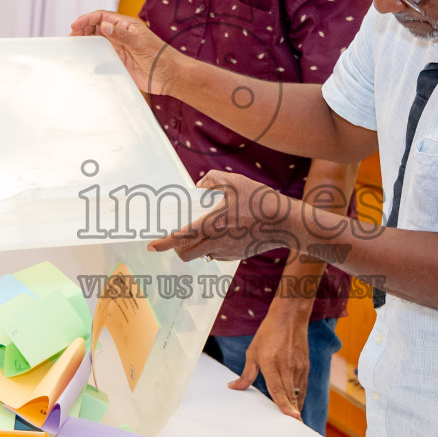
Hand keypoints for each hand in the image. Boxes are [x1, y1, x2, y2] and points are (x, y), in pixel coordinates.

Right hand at [69, 10, 181, 95]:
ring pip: (98, 42)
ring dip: (86, 42)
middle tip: (70, 38)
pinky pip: (102, 56)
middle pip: (97, 28)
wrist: (170, 77)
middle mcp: (122, 35)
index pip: (102, 17)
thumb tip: (104, 26)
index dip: (87, 19)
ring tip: (74, 47)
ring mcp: (120, 48)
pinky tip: (85, 59)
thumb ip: (122, 35)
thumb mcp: (141, 44)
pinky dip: (92, 56)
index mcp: (127, 25)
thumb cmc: (160, 57)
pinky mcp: (120, 62)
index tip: (74, 25)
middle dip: (83, 30)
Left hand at [148, 170, 300, 261]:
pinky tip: (224, 234)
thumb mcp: (236, 181)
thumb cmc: (260, 201)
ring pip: (202, 255)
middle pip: (186, 254)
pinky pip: (217, 255)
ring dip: (196, 247)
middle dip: (177, 248)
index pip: (180, 238)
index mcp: (213, 224)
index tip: (152, 246)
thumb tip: (200, 186)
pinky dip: (213, 247)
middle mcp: (217, 242)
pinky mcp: (237, 256)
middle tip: (176, 238)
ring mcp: (227, 252)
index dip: (163, 243)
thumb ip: (212, 180)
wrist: (286, 222)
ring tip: (203, 231)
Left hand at [229, 300, 310, 418]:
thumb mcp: (253, 352)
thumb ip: (246, 374)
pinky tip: (296, 406)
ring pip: (298, 393)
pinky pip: (303, 387)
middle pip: (290, 395)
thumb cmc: (269, 333)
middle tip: (293, 429)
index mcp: (272, 363)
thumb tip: (234, 388)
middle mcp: (287, 367)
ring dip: (296, 408)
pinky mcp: (305, 366)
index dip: (285, 404)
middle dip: (292, 413)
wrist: (289, 317)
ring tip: (294, 423)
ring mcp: (298, 367)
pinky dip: (299, 398)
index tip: (292, 417)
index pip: (279, 389)